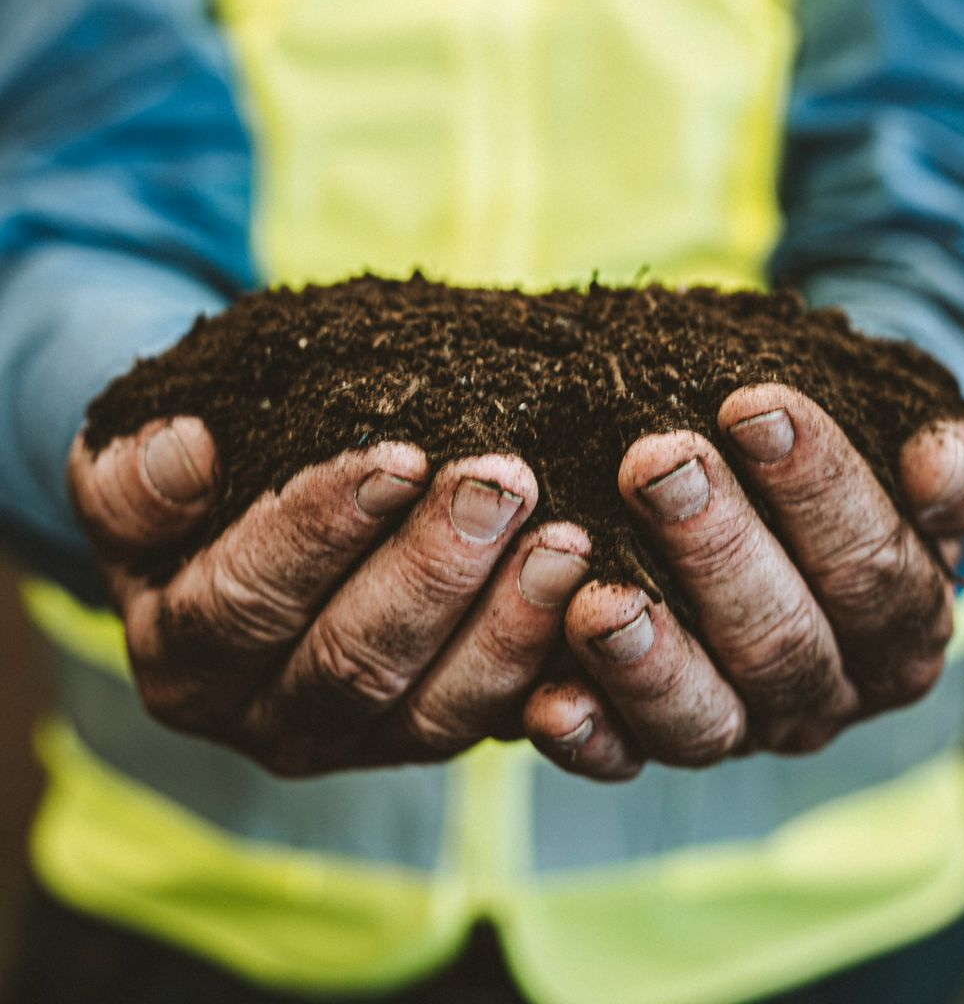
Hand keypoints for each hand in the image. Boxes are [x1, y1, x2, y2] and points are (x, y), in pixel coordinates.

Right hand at [68, 419, 589, 773]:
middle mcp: (266, 719)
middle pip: (352, 663)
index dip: (319, 531)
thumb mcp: (134, 466)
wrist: (241, 517)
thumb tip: (189, 453)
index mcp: (181, 658)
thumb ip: (136, 474)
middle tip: (504, 482)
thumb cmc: (195, 485)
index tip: (398, 456)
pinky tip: (599, 609)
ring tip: (567, 540)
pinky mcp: (433, 735)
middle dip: (434, 571)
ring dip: (510, 625)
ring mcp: (359, 740)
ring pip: (437, 711)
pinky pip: (496, 724)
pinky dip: (551, 675)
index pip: (245, 602)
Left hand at [524, 385, 963, 780]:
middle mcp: (828, 689)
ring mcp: (743, 727)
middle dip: (716, 546)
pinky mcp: (656, 744)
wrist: (786, 497)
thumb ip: (948, 464)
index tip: (752, 406)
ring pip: (706, 717)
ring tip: (597, 597)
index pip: (871, 563)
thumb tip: (939, 466)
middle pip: (782, 639)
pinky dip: (588, 737)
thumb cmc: (840, 461)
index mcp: (903, 622)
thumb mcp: (906, 448)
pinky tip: (544, 702)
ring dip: (650, 659)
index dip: (817, 487)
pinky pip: (624, 760)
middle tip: (655, 461)